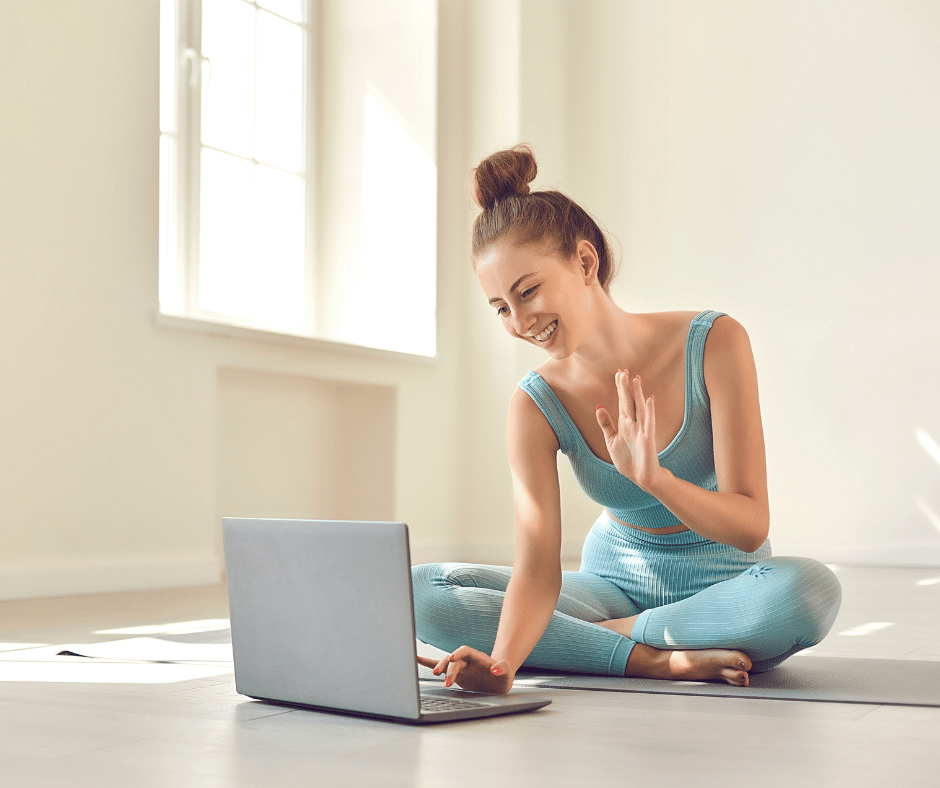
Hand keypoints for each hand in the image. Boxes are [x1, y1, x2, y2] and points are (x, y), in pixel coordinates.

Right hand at [417, 646, 514, 694]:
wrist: (499, 680)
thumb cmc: (503, 674)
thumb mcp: (507, 673)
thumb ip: (503, 668)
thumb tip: (495, 669)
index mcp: (478, 658)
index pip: (465, 651)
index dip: (458, 654)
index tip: (452, 659)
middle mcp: (467, 660)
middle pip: (454, 660)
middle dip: (448, 668)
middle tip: (446, 681)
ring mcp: (460, 666)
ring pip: (445, 662)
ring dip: (439, 667)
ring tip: (434, 675)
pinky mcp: (455, 674)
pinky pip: (441, 666)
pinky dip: (428, 663)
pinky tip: (417, 659)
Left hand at [595, 369, 662, 489]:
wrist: (641, 477)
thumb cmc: (628, 460)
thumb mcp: (611, 441)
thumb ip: (606, 424)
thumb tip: (598, 407)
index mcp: (625, 424)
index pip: (622, 402)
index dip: (620, 388)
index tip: (618, 373)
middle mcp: (634, 424)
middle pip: (629, 401)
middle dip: (626, 387)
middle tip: (623, 370)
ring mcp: (642, 430)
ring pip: (639, 408)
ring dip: (637, 394)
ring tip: (635, 379)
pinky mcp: (648, 438)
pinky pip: (649, 422)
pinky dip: (649, 411)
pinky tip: (649, 399)